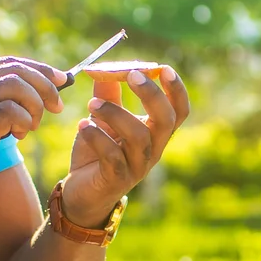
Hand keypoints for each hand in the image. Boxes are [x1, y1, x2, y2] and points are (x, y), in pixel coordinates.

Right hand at [0, 56, 66, 209]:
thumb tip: (33, 93)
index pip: (8, 62)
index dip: (39, 69)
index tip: (60, 80)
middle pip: (16, 70)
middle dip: (45, 86)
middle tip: (56, 107)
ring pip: (16, 87)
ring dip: (35, 106)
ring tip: (30, 127)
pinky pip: (11, 111)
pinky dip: (24, 121)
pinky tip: (18, 135)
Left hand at [62, 66, 189, 227]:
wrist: (82, 192)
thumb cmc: (97, 153)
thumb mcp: (104, 120)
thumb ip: (107, 95)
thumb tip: (102, 67)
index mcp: (155, 134)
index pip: (179, 111)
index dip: (176, 90)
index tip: (164, 68)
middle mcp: (153, 150)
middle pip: (165, 120)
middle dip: (151, 95)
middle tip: (131, 75)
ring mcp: (137, 167)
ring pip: (138, 136)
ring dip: (114, 113)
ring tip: (91, 104)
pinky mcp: (116, 180)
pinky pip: (112, 156)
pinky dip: (97, 137)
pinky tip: (82, 126)